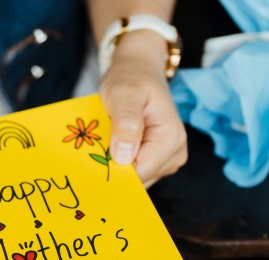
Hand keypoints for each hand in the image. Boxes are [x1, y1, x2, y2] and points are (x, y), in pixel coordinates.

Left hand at [99, 30, 187, 187]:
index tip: (93, 161)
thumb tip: (122, 157)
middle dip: (115, 169)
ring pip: (136, 178)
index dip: (115, 171)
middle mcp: (175, 153)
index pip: (140, 173)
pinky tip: (113, 146)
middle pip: (139, 179)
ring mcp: (168, 159)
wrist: (140, 70)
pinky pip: (136, 172)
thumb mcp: (124, 93)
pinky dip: (121, 163)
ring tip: (107, 142)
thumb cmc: (131, 77)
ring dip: (116, 166)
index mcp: (171, 138)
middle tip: (97, 147)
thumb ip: (125, 122)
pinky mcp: (158, 160)